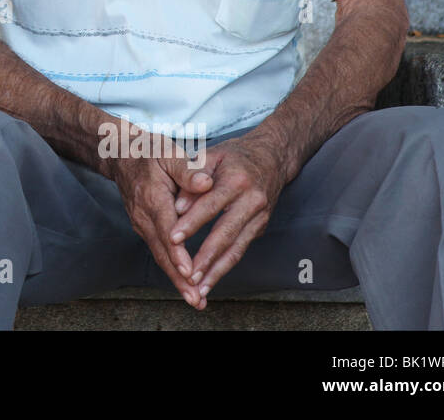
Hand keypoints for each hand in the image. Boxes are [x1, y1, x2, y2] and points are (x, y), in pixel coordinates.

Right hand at [109, 147, 214, 307]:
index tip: (190, 271)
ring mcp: (141, 223)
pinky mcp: (143, 227)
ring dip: (176, 279)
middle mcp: (143, 215)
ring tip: (194, 299)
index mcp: (152, 196)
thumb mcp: (169, 153)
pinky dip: (171, 268)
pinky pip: (158, 250)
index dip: (178, 252)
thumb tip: (206, 184)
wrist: (122, 155)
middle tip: (195, 298)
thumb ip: (188, 170)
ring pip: (159, 255)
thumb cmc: (150, 152)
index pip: (167, 228)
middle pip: (161, 251)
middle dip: (179, 277)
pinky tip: (185, 283)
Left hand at [167, 134, 288, 306]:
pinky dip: (225, 267)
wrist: (271, 158)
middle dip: (205, 256)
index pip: (210, 205)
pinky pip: (240, 250)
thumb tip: (177, 206)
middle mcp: (252, 201)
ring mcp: (259, 217)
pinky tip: (210, 280)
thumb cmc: (233, 156)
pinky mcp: (261, 227)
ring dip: (216, 271)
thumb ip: (192, 177)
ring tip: (198, 288)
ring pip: (236, 248)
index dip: (191, 223)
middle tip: (186, 274)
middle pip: (226, 233)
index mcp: (237, 180)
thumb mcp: (211, 156)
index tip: (172, 238)